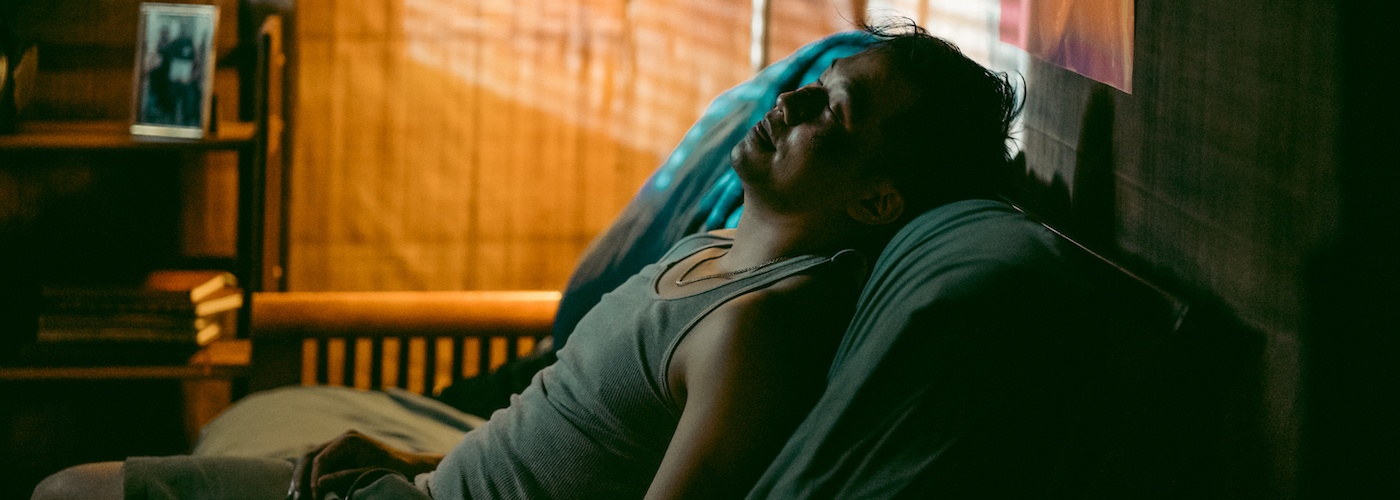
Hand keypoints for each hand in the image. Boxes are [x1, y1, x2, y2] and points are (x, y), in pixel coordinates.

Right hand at [288, 430, 442, 499]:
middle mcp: (341, 440)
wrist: (409, 467)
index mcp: (349, 440)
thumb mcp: (370, 475)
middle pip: (309, 456)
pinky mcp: (338, 457)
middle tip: (298, 497)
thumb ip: (344, 478)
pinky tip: (306, 492)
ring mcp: (338, 447)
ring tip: (298, 496)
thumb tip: (319, 484)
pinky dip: (309, 478)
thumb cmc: (393, 471)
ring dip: (301, 478)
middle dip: (301, 478)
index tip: (314, 497)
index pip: (320, 459)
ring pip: (310, 459)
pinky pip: (317, 465)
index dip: (313, 480)